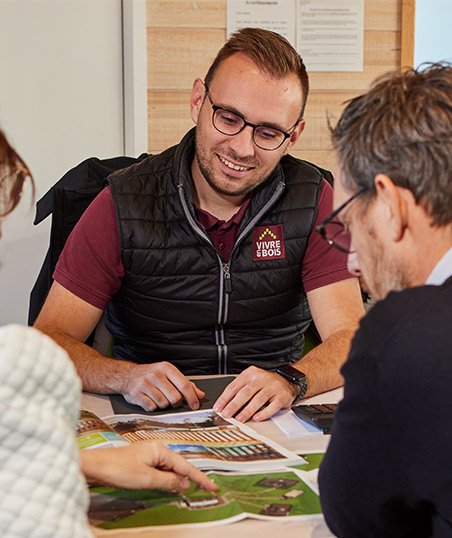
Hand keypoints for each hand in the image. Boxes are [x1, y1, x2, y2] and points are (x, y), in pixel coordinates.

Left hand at [81, 441, 217, 491]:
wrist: (96, 465)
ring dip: (177, 479)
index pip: (185, 466)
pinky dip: (166, 478)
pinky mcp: (141, 462)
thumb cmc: (119, 469)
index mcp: (161, 450)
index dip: (200, 477)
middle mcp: (156, 449)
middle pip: (179, 465)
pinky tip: (168, 485)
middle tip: (204, 489)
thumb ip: (168, 481)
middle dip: (190, 478)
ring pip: (169, 468)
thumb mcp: (147, 478)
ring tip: (187, 490)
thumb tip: (184, 483)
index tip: (212, 486)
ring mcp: (148, 455)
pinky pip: (160, 470)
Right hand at [121, 361, 204, 411]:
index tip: (195, 405)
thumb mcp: (169, 374)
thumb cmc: (151, 375)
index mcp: (166, 368)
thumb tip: (200, 395)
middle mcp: (156, 375)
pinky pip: (152, 408)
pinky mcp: (137, 394)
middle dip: (176, 403)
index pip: (184, 384)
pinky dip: (153, 407)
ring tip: (159, 397)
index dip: (192, 397)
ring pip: (164, 404)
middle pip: (175, 397)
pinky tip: (150, 400)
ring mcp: (145, 384)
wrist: (127, 376)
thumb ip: (185, 384)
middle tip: (173, 401)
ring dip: (164, 405)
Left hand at [213, 366, 298, 421]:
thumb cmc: (265, 383)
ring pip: (258, 399)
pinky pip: (272, 406)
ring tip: (239, 419)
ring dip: (247, 411)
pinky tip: (256, 418)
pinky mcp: (281, 396)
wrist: (286, 380)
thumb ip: (239, 390)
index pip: (235, 386)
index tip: (218, 407)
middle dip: (234, 405)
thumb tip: (225, 405)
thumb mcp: (251, 381)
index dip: (225, 398)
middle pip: (245, 392)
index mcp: (250, 374)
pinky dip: (263, 413)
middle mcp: (261, 379)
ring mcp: (272, 387)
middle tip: (226, 414)